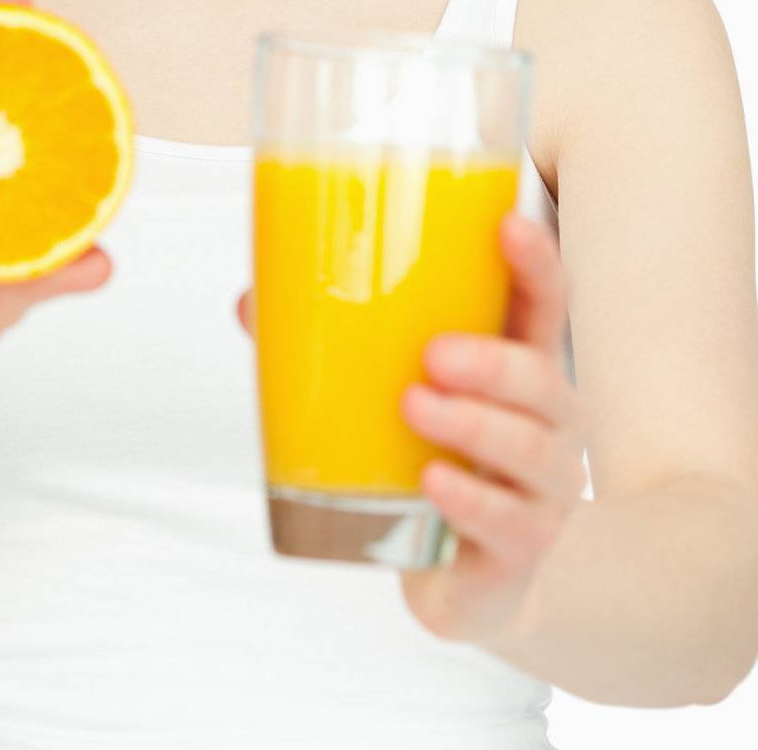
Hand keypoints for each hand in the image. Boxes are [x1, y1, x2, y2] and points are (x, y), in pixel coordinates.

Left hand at [235, 212, 588, 647]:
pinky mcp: (521, 549)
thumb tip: (251, 302)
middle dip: (491, 362)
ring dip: (473, 425)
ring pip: (529, 450)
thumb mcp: (396, 398)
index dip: (534, 262)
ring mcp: (543, 489)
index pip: (544, 303)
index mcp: (518, 367)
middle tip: (432, 354)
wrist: (466, 575)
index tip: (507, 223)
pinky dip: (469, 501)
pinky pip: (505, 522)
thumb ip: (332, 348)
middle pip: (542, 378)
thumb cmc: (431, 458)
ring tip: (414, 406)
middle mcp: (548, 422)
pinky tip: (434, 484)